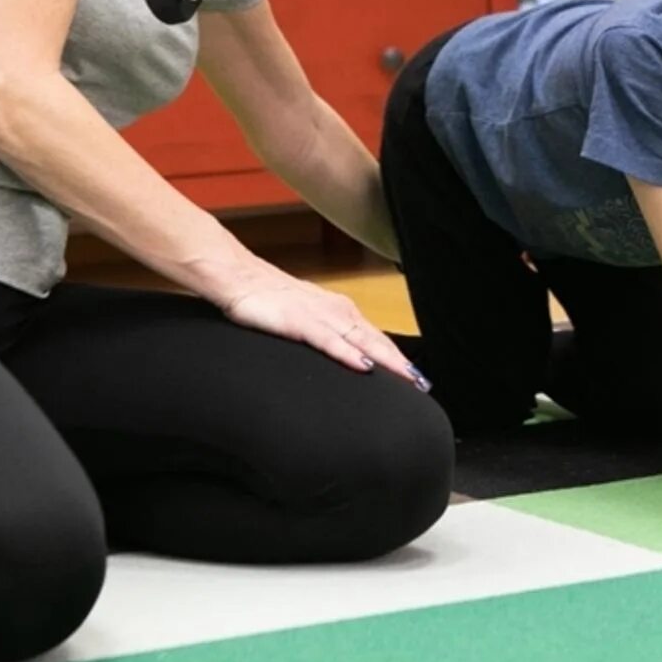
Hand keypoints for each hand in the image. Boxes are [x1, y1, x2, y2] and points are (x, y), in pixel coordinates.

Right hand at [221, 275, 429, 390]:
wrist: (238, 277)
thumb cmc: (269, 299)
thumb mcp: (305, 319)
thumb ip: (327, 335)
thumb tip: (345, 357)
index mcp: (340, 311)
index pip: (376, 338)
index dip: (397, 359)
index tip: (418, 379)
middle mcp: (337, 311)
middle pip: (376, 341)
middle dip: (401, 364)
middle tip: (423, 384)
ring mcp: (319, 315)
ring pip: (360, 341)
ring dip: (386, 360)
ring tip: (407, 378)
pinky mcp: (299, 322)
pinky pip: (328, 340)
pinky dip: (347, 353)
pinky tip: (363, 365)